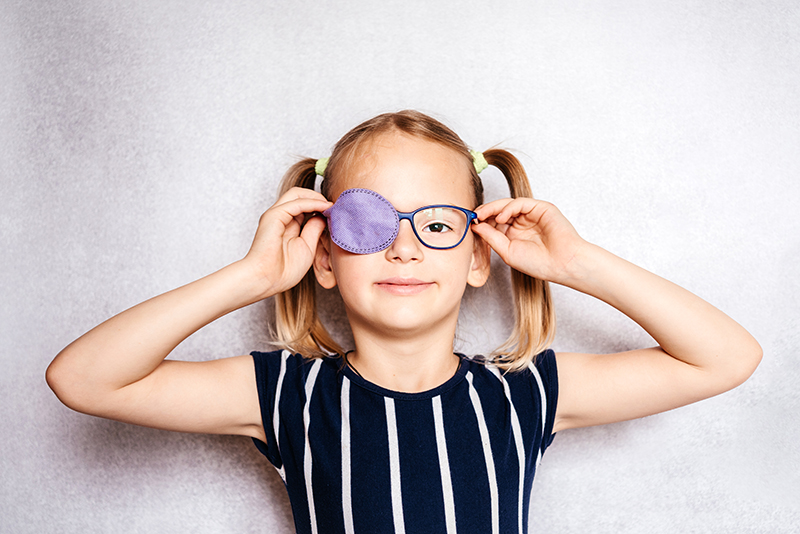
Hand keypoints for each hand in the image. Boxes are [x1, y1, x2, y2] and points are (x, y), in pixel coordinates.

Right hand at [241, 187, 331, 296]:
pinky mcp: (274, 215)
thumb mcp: (307, 247)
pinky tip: (324, 207)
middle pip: (299, 196)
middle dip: (318, 197)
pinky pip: (296, 202)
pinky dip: (312, 202)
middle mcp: (280, 217)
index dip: (320, 206)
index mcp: (287, 225)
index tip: (335, 213)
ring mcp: (276, 215)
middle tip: (334, 206)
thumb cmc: (284, 270)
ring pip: (297, 194)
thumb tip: (323, 216)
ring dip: (316, 197)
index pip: (304, 207)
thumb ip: (314, 230)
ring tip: (331, 205)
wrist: (266, 280)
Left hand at [472, 198, 586, 283]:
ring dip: (493, 208)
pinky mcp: (541, 208)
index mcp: (513, 234)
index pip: (494, 222)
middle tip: (473, 216)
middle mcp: (521, 223)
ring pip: (507, 204)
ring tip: (482, 215)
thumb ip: (492, 237)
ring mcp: (531, 214)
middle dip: (485, 212)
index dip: (482, 221)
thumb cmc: (539, 263)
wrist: (562, 265)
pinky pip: (520, 203)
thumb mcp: (507, 252)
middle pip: (499, 211)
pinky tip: (501, 218)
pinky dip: (508, 208)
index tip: (470, 224)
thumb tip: (476, 226)